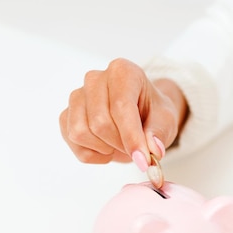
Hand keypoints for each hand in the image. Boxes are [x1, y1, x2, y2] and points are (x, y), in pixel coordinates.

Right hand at [59, 58, 187, 166]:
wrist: (140, 115)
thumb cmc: (152, 114)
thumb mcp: (166, 121)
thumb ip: (160, 133)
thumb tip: (152, 150)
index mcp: (122, 72)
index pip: (121, 107)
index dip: (132, 137)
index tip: (144, 160)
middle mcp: (95, 79)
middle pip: (99, 123)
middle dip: (120, 144)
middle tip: (136, 150)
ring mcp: (77, 96)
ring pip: (80, 133)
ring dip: (105, 149)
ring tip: (120, 144)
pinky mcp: (66, 115)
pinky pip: (74, 143)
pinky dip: (92, 154)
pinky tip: (106, 148)